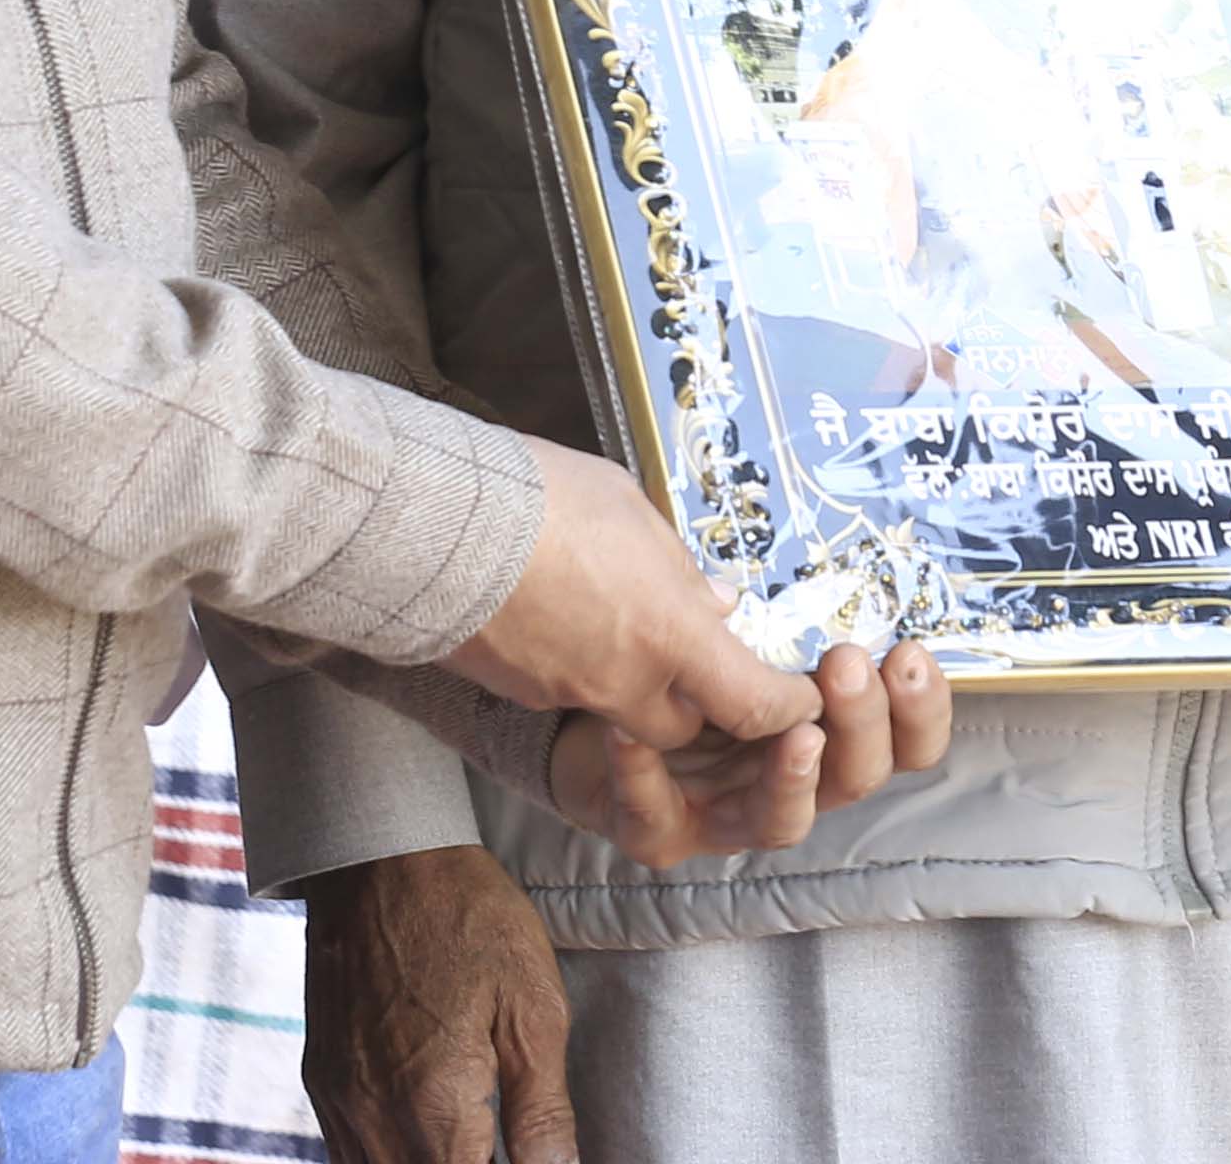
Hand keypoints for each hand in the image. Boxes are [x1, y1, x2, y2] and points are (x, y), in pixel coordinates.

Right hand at [302, 842, 575, 1163]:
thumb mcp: (533, 1009)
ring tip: (470, 1139)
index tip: (528, 1156)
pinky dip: (388, 1158)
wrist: (380, 859)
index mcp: (433, 1107)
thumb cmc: (469, 920)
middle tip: (500, 1140)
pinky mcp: (322, 1082)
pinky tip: (426, 1136)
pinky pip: (346, 1154)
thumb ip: (542, 1109)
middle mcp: (374, 1118)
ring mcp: (339, 1103)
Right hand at [440, 443, 815, 755]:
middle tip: (707, 663)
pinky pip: (568, 696)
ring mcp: (566, 691)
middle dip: (703, 706)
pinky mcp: (519, 689)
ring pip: (624, 717)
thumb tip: (715, 603)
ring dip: (642, 691)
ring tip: (633, 631)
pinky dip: (585, 672)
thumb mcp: (634, 514)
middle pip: (683, 730)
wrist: (432, 525)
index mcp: (671, 633)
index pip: (752, 705)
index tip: (797, 696)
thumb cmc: (544, 499)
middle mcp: (624, 680)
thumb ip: (678, 570)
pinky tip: (573, 622)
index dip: (784, 710)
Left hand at [539, 636, 952, 863]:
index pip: (904, 743)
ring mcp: (727, 821)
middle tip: (846, 664)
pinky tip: (633, 734)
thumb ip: (769, 627)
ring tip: (796, 733)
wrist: (591, 719)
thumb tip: (782, 584)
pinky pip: (657, 814)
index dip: (920, 711)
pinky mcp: (661, 836)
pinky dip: (645, 773)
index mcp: (827, 737)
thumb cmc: (681, 673)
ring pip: (784, 822)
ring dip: (793, 776)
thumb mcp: (735, 640)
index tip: (911, 653)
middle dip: (862, 724)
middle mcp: (792, 786)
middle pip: (857, 778)